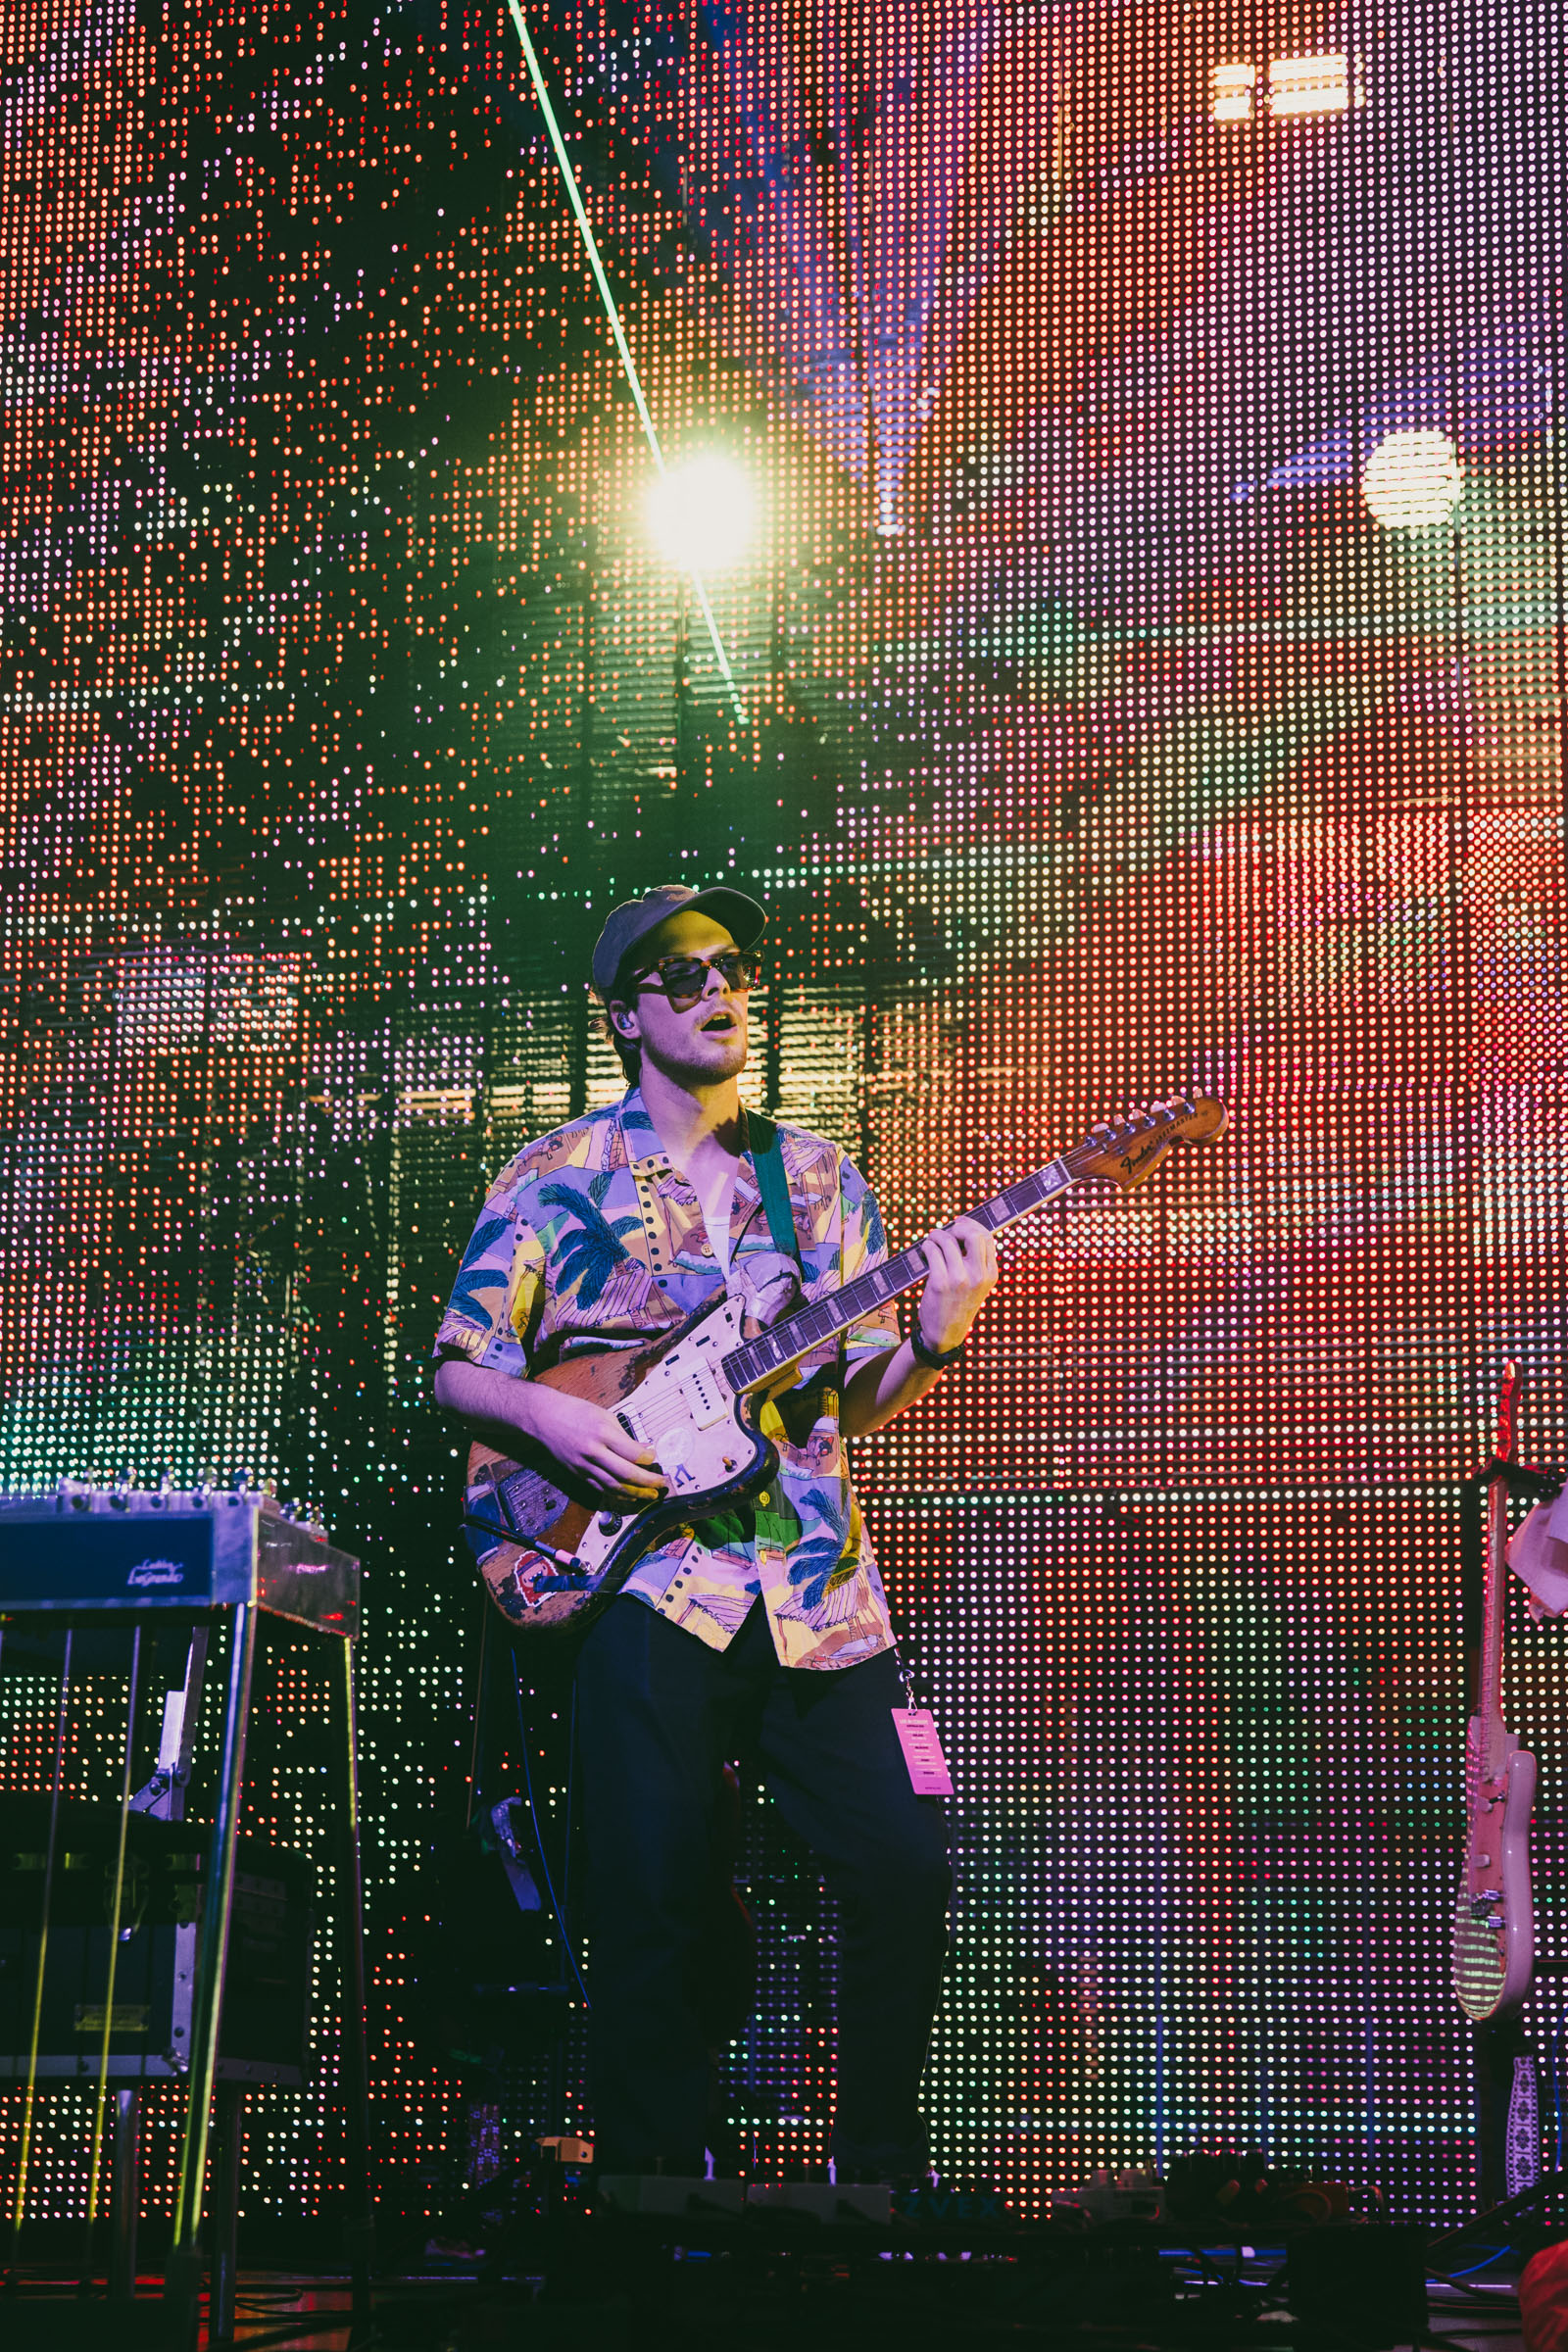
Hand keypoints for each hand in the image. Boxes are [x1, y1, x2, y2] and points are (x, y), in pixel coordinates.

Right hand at [517, 1382, 666, 1503]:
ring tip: (650, 1495)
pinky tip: (630, 1496)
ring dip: (635, 1493)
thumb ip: (625, 1435)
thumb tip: (645, 1449)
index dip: (648, 1458)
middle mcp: (593, 1451)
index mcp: (601, 1432)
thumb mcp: (604, 1415)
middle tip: (661, 1483)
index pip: (632, 1452)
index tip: (655, 1458)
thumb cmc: (575, 1412)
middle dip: (647, 1481)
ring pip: (613, 1485)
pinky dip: (617, 1494)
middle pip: (625, 1473)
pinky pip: (600, 1488)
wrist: (544, 1417)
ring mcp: (583, 1465)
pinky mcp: (577, 1473)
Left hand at [915, 1215, 998, 1355]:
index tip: (959, 1223)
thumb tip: (963, 1230)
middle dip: (957, 1227)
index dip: (972, 1225)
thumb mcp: (977, 1285)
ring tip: (931, 1241)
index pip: (987, 1237)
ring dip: (936, 1236)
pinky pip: (933, 1252)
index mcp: (991, 1274)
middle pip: (973, 1234)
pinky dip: (927, 1246)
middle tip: (946, 1232)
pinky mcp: (940, 1283)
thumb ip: (976, 1262)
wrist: (945, 1334)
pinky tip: (926, 1251)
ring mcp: (960, 1279)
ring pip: (948, 1241)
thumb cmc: (958, 1304)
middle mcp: (979, 1276)